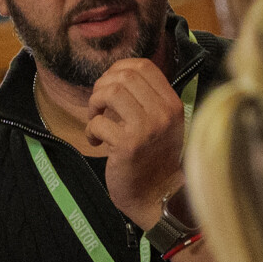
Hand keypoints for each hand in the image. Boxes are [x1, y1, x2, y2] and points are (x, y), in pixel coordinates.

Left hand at [87, 58, 186, 228]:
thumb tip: (116, 77)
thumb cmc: (155, 159)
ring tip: (96, 118)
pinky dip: (90, 129)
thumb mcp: (162, 124)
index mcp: (172, 104)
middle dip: (103, 85)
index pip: (144, 66)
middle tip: (99, 104)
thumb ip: (147, 100)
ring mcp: (146, 128)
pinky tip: (96, 140)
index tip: (110, 84)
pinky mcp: (127, 145)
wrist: (158, 195)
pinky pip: (98, 122)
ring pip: (111, 92)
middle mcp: (162, 113)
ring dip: (95, 103)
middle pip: (125, 75)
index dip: (120, 68)